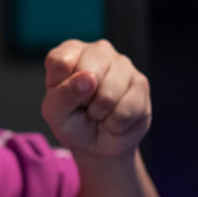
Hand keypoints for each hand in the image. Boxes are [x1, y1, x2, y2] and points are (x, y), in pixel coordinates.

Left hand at [41, 39, 150, 159]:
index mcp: (71, 51)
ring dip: (101, 114)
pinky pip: (127, 110)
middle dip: (84, 102)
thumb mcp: (56, 112)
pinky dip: (116, 124)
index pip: (61, 62)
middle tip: (85, 106)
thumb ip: (65, 93)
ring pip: (109, 94)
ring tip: (100, 112)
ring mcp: (123, 64)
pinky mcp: (141, 83)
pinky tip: (115, 117)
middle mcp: (98, 50)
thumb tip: (89, 78)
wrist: (99, 146)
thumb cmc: (73, 122)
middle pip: (88, 73)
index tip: (64, 97)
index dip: (61, 89)